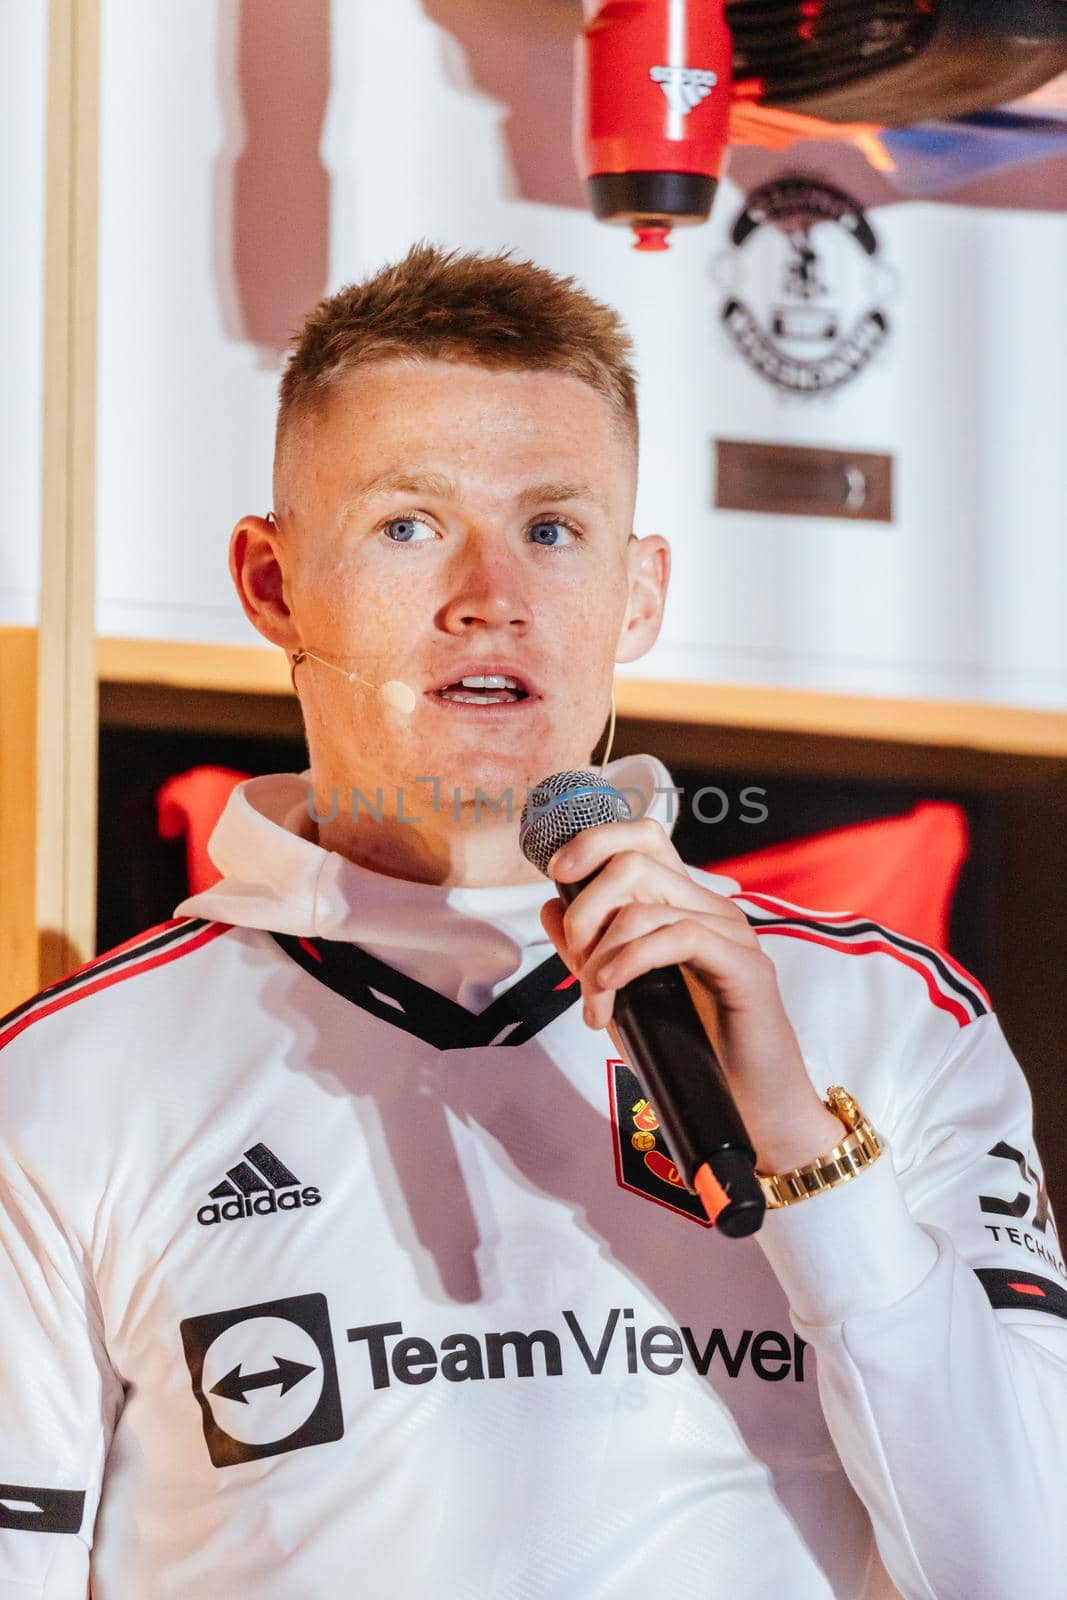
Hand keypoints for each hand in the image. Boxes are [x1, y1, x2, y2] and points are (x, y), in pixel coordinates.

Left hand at [539, 816, 845, 1173]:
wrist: (750, 1108)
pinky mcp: (746, 965)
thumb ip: (588, 951)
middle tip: (576, 966)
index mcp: (683, 906)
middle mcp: (710, 908)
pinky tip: (612, 991)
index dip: (594, 842)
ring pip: (645, 905)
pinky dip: (632, 961)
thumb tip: (550, 905)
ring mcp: (731, 933)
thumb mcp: (621, 997)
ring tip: (595, 1004)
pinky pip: (679, 937)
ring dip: (601, 956)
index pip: (642, 838)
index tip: (557, 874)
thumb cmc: (689, 1052)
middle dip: (585, 911)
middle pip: (633, 861)